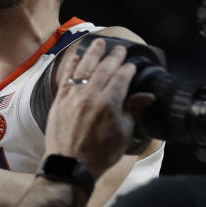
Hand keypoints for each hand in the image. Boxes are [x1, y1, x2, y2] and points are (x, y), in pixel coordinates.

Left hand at [44, 38, 154, 176]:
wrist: (71, 164)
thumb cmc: (100, 152)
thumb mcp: (124, 133)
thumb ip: (133, 110)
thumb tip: (147, 95)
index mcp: (109, 103)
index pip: (121, 78)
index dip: (128, 69)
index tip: (132, 64)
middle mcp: (90, 96)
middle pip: (103, 69)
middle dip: (113, 57)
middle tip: (119, 48)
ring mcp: (72, 97)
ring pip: (83, 69)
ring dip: (92, 54)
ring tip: (98, 43)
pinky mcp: (59, 101)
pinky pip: (66, 78)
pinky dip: (71, 66)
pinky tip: (75, 58)